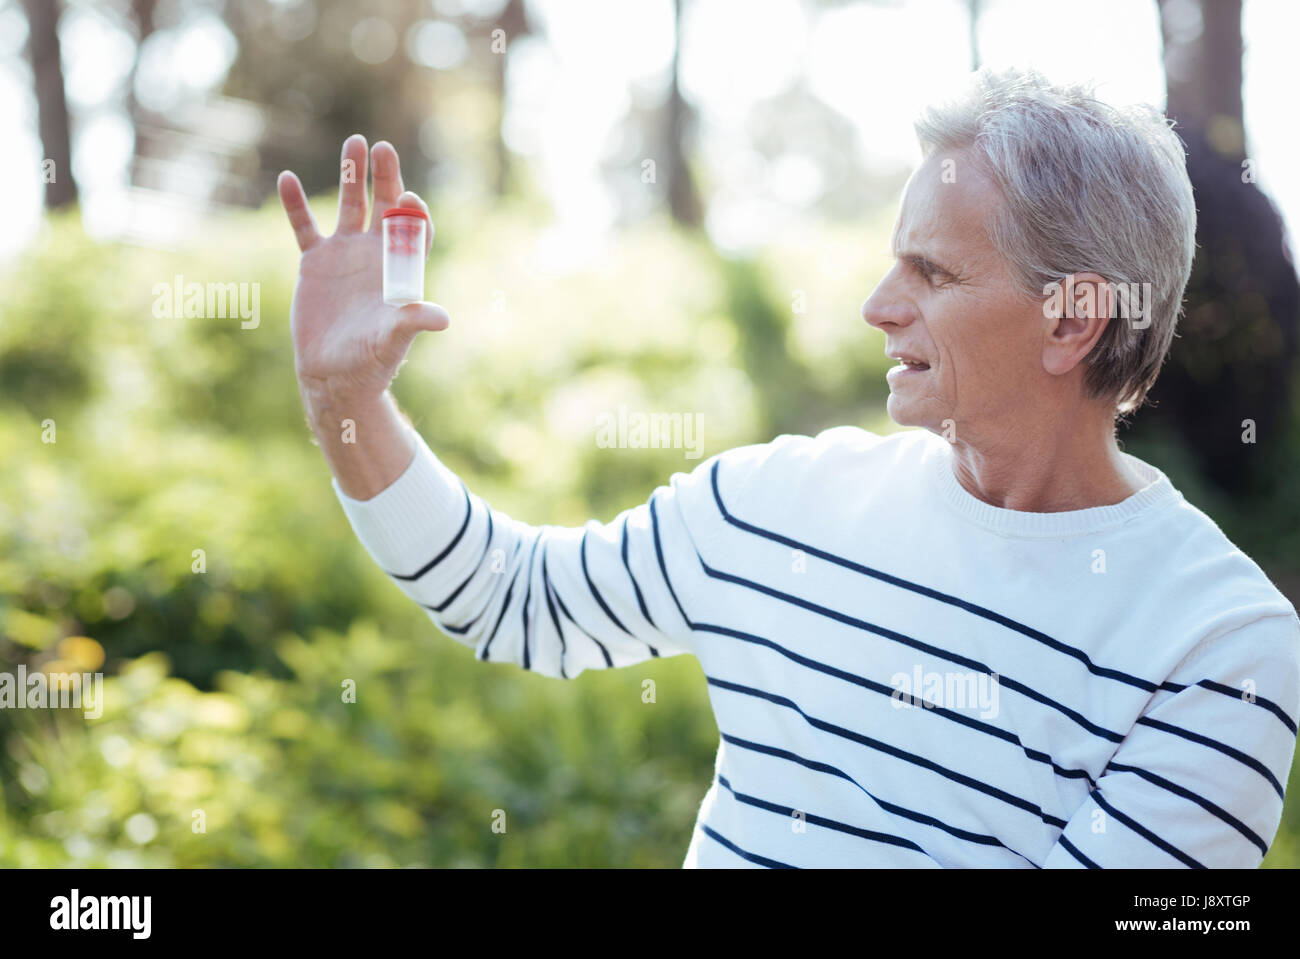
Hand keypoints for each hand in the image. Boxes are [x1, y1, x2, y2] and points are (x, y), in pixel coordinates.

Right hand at [278, 135, 448, 408]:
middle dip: (387, 177)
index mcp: (401, 269)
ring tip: (355, 142)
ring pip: (351, 205)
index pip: (415, 231)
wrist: (334, 374)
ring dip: (352, 175)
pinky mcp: (315, 262)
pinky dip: (296, 204)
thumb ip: (413, 322)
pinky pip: (305, 226)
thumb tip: (442, 318)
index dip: (414, 213)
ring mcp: (345, 254)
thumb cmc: (371, 361)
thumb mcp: (393, 340)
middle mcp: (376, 254)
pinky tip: (287, 178)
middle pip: (385, 206)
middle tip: (384, 148)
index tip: (410, 200)